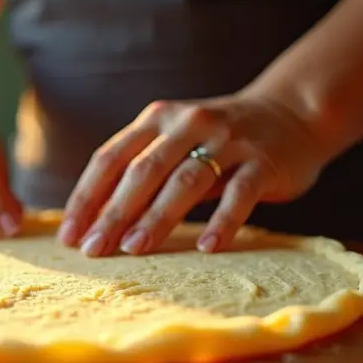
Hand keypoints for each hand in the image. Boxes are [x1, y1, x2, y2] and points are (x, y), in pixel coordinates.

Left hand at [57, 91, 328, 255]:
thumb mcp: (174, 142)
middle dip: (113, 212)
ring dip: (156, 217)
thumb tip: (90, 221)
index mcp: (157, 118)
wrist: (293, 113)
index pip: (110, 158)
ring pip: (185, 181)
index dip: (87, 197)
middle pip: (142, 171)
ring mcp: (228, 141)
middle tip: (93, 249)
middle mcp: (188, 123)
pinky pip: (239, 194)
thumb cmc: (218, 140)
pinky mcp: (263, 162)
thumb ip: (139, 170)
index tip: (69, 235)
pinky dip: (222, 221)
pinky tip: (207, 247)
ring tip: (134, 249)